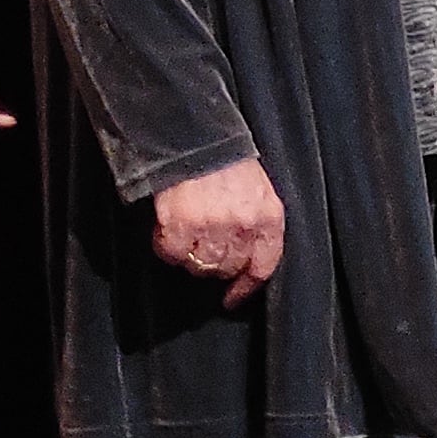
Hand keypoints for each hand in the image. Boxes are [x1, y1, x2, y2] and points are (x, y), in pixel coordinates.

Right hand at [148, 154, 285, 309]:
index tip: (232, 299)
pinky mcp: (180, 225)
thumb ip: (258, 226)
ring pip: (200, 266)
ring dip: (192, 258)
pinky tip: (169, 231)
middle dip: (216, 266)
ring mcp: (211, 226)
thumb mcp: (259, 193)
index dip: (246, 287)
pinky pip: (172, 254)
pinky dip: (167, 248)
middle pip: (228, 269)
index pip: (264, 266)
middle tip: (205, 249)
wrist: (195, 138)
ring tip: (188, 238)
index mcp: (269, 217)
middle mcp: (243, 225)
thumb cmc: (229, 166)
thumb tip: (247, 265)